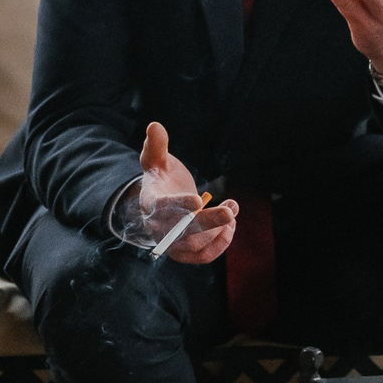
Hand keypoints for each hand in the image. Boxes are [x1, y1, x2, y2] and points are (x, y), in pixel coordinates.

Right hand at [125, 121, 235, 264]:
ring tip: (232, 208)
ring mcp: (172, 243)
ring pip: (196, 246)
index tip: (197, 200)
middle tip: (230, 211)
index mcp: (151, 203)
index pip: (162, 208)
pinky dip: (220, 244)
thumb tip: (155, 125)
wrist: (159, 205)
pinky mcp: (186, 253)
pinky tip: (231, 225)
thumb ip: (156, 146)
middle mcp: (159, 228)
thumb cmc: (161, 179)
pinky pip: (204, 256)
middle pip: (182, 231)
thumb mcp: (156, 161)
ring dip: (219, 229)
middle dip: (208, 222)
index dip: (179, 205)